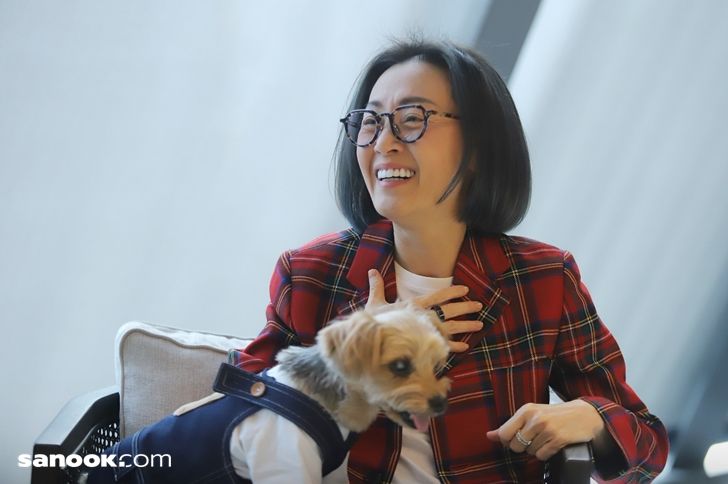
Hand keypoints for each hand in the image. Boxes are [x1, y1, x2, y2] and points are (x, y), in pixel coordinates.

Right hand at [365, 269, 482, 352]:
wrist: (369, 340)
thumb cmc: (373, 321)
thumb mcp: (375, 302)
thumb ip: (377, 286)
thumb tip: (372, 271)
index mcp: (413, 305)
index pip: (437, 295)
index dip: (452, 292)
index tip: (465, 289)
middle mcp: (422, 316)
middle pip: (448, 310)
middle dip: (465, 307)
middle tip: (479, 306)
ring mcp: (424, 330)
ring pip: (450, 327)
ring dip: (466, 325)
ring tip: (480, 324)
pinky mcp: (422, 344)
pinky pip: (442, 345)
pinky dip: (454, 346)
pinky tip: (466, 346)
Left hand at [486, 400, 604, 460]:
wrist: (583, 415)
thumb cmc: (554, 415)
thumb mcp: (531, 415)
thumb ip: (510, 425)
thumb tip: (489, 436)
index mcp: (526, 410)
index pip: (504, 434)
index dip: (508, 441)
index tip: (517, 438)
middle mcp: (535, 418)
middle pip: (515, 446)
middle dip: (523, 447)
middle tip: (534, 439)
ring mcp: (547, 429)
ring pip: (530, 452)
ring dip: (536, 450)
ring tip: (546, 439)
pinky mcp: (558, 439)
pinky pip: (542, 456)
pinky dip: (546, 454)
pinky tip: (553, 444)